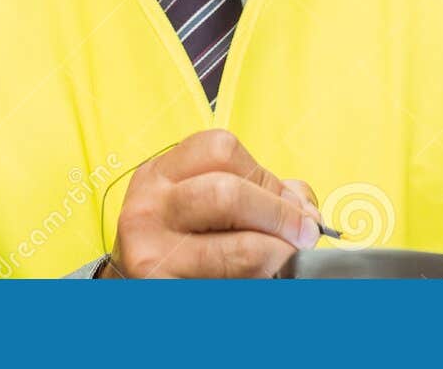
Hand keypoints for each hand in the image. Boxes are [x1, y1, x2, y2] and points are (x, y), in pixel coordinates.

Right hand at [103, 129, 320, 278]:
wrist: (137, 291)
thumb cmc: (182, 244)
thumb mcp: (203, 205)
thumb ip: (257, 191)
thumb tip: (305, 208)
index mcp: (160, 173)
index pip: (221, 149)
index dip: (266, 175)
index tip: (290, 202)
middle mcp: (149, 208)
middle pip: (229, 193)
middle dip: (278, 214)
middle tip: (303, 234)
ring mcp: (151, 254)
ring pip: (238, 248)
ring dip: (277, 255)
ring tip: (287, 260)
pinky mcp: (165, 293)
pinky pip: (232, 287)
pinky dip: (259, 285)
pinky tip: (260, 283)